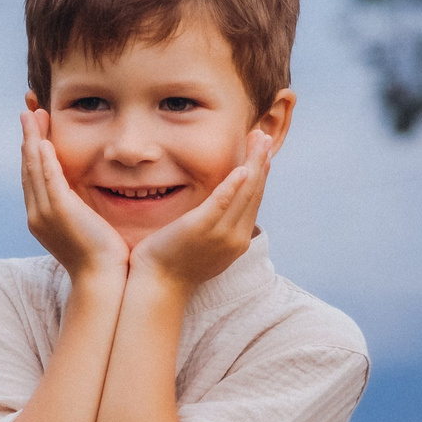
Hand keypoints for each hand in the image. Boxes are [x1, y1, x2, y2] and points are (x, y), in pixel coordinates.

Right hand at [21, 106, 127, 282]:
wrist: (102, 280)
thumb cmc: (101, 259)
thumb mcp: (86, 229)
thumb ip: (80, 211)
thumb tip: (84, 200)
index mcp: (42, 218)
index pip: (33, 178)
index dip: (32, 152)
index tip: (35, 130)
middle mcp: (37, 214)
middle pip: (27, 168)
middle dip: (27, 138)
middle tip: (28, 112)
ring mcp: (44, 213)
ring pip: (33, 168)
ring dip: (32, 139)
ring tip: (33, 115)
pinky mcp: (59, 211)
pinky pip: (48, 178)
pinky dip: (44, 158)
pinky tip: (43, 140)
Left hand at [130, 126, 274, 291]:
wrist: (158, 285)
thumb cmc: (174, 264)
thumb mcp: (202, 244)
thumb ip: (214, 225)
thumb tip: (215, 208)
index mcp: (237, 240)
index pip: (253, 200)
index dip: (259, 174)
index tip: (261, 152)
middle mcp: (235, 237)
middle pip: (253, 193)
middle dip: (260, 162)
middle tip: (263, 136)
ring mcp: (220, 234)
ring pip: (244, 193)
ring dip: (253, 164)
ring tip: (258, 140)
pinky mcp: (201, 228)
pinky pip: (221, 203)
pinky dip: (233, 186)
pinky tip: (242, 168)